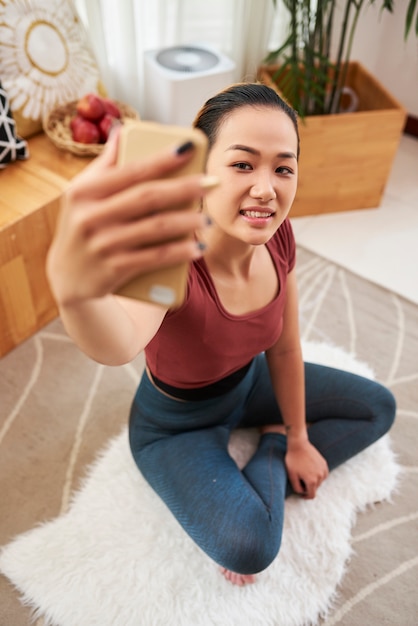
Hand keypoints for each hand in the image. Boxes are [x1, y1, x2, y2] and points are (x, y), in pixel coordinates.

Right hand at [47, 127, 214, 305]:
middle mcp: (91, 216)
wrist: (69, 278)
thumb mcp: (81, 194)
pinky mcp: (115, 269)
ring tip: (208, 219)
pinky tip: (197, 247)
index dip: (162, 158)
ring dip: (187, 222)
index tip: (190, 148)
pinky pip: (155, 257)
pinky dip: (179, 252)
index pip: (131, 170)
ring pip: (155, 227)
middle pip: (148, 197)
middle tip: (212, 183)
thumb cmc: (82, 226)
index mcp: (84, 191)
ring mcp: (103, 244)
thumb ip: (104, 164)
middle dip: (185, 188)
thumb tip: (121, 129)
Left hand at [285, 439, 328, 498]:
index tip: (301, 495)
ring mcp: (323, 469)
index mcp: (312, 481)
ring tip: (305, 473)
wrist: (299, 444)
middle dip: (308, 487)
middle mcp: (320, 476)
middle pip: (315, 488)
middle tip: (300, 480)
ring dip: (314, 481)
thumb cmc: (293, 460)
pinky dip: (318, 474)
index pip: (311, 495)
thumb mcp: (291, 475)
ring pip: (320, 481)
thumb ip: (297, 487)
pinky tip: (310, 469)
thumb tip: (302, 492)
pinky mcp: (324, 463)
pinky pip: (323, 474)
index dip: (305, 497)